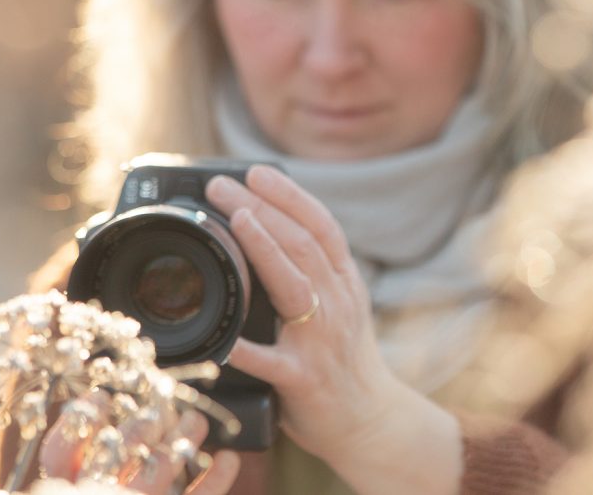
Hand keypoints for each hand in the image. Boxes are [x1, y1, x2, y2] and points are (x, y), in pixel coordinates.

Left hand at [39, 392, 239, 493]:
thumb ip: (64, 478)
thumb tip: (58, 473)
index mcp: (66, 490)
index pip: (65, 452)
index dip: (82, 422)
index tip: (103, 397)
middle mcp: (103, 494)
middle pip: (122, 452)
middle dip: (147, 423)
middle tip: (165, 402)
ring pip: (161, 471)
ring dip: (182, 444)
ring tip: (198, 421)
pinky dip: (213, 482)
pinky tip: (228, 461)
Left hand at [205, 165, 462, 493]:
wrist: (370, 420)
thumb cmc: (344, 359)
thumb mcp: (341, 304)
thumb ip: (313, 270)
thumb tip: (267, 227)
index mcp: (344, 283)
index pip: (321, 226)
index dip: (290, 195)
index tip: (257, 171)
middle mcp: (337, 304)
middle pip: (302, 245)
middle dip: (262, 208)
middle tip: (221, 185)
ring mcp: (321, 341)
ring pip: (295, 285)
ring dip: (265, 248)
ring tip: (235, 220)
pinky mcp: (303, 380)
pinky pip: (271, 362)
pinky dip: (246, 349)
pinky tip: (223, 337)